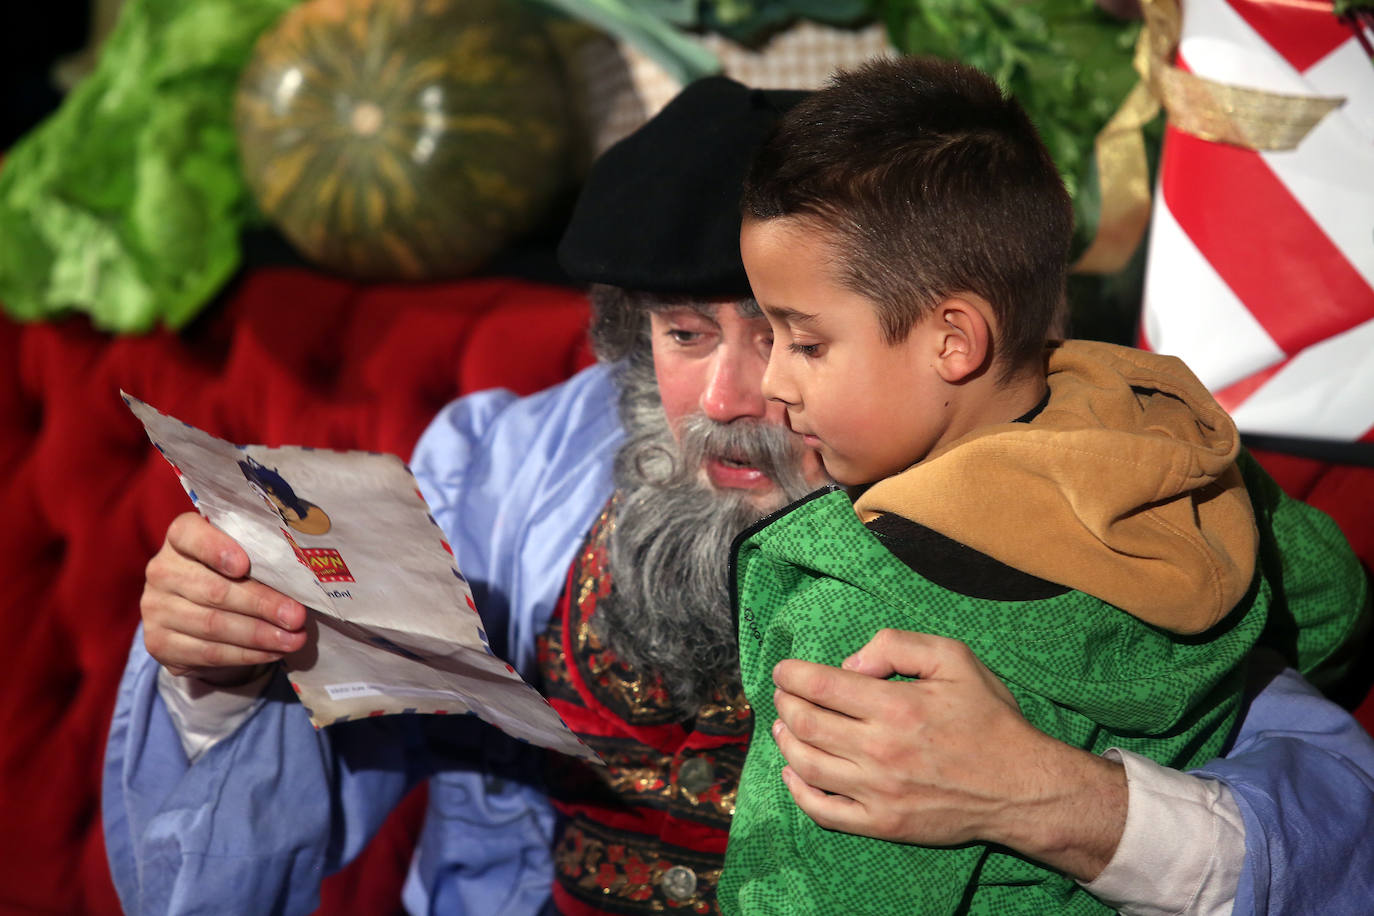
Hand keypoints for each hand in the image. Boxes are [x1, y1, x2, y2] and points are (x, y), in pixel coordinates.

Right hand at [141, 512, 306, 685]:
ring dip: (259, 635)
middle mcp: (161, 570)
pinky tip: (272, 653)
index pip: (189, 534)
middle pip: (213, 589)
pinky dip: (245, 654)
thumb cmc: (230, 574)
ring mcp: (155, 608)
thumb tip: (301, 583)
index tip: (244, 565)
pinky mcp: (159, 642)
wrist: (195, 612)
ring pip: (213, 625)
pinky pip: (207, 652)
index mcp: (180, 538)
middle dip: (261, 605)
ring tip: (293, 640)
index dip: (216, 549)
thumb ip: (259, 559)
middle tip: (296, 616)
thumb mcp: (241, 556)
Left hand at [770, 629, 1126, 881]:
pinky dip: (797, 791)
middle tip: (783, 694)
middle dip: (785, 703)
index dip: (791, 675)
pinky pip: (823, 811)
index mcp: (896, 706)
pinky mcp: (882, 823)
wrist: (1021, 786)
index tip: (783, 670)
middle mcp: (880, 750)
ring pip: (806, 765)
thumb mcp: (955, 659)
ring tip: (782, 726)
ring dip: (785, 741)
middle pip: (806, 723)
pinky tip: (791, 774)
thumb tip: (851, 664)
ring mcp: (878, 792)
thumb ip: (898, 645)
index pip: (820, 686)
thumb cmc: (989, 719)